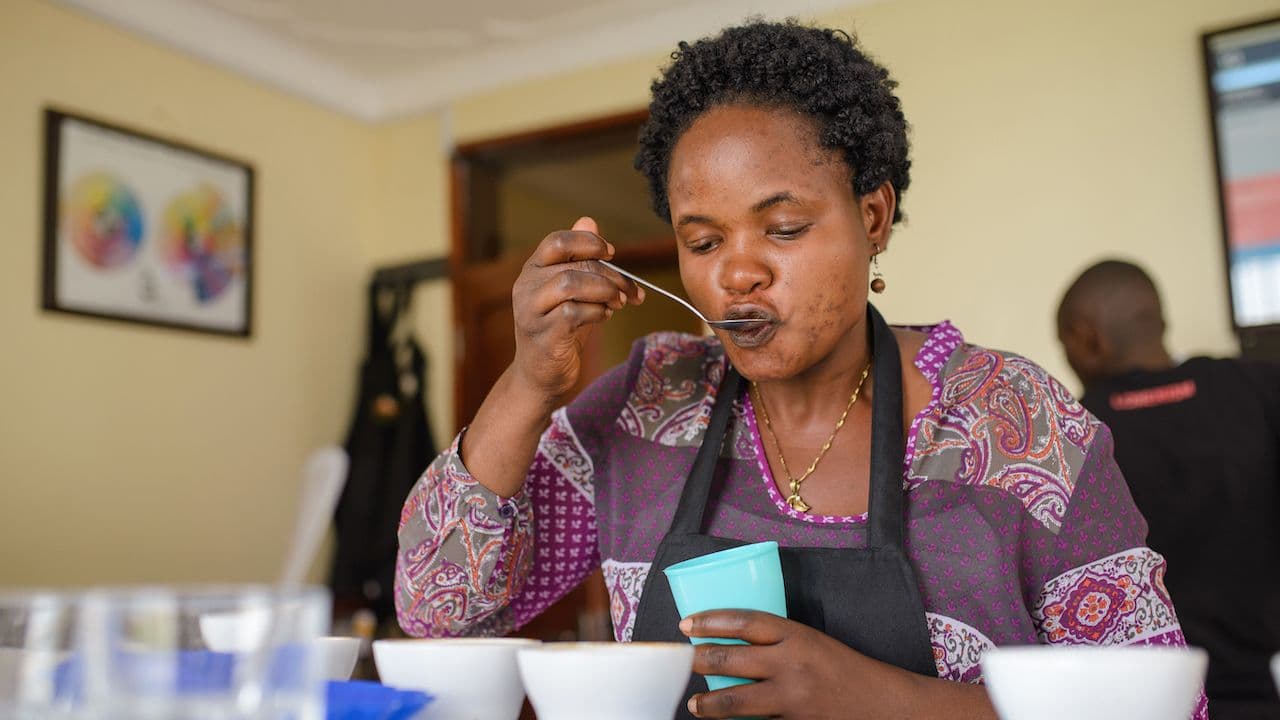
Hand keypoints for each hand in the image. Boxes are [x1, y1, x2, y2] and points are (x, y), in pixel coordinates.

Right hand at [510, 217, 643, 406]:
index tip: (611, 253)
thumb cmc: (560, 328)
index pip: (557, 242)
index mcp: (533, 270)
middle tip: (630, 291)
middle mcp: (526, 287)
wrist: (541, 374)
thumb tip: (588, 220)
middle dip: (610, 275)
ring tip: (617, 304)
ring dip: (604, 292)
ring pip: (570, 284)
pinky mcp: (543, 335)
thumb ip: (579, 258)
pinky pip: (574, 313)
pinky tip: (603, 317)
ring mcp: (531, 312)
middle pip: (573, 265)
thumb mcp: (572, 290)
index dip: (588, 243)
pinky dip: (597, 313)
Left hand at [680, 610, 991, 719]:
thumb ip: (777, 642)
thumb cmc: (843, 669)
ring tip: (695, 703)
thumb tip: (731, 641)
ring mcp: (791, 698)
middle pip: (730, 659)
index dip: (710, 620)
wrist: (881, 704)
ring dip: (709, 703)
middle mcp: (791, 664)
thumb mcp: (812, 642)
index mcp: (797, 635)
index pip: (744, 621)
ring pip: (736, 701)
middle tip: (683, 660)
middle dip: (699, 660)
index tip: (686, 623)